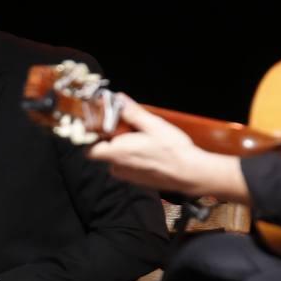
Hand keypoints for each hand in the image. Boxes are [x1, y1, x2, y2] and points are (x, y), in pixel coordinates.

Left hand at [87, 96, 249, 201]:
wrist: (190, 174)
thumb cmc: (172, 150)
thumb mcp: (153, 125)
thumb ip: (132, 113)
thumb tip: (118, 98)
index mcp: (117, 153)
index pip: (89, 150)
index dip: (93, 139)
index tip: (104, 127)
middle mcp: (119, 167)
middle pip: (104, 153)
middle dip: (113, 140)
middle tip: (129, 129)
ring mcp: (128, 177)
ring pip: (117, 160)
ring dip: (124, 150)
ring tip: (142, 140)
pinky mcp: (138, 181)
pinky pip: (128, 167)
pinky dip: (134, 159)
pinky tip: (150, 151)